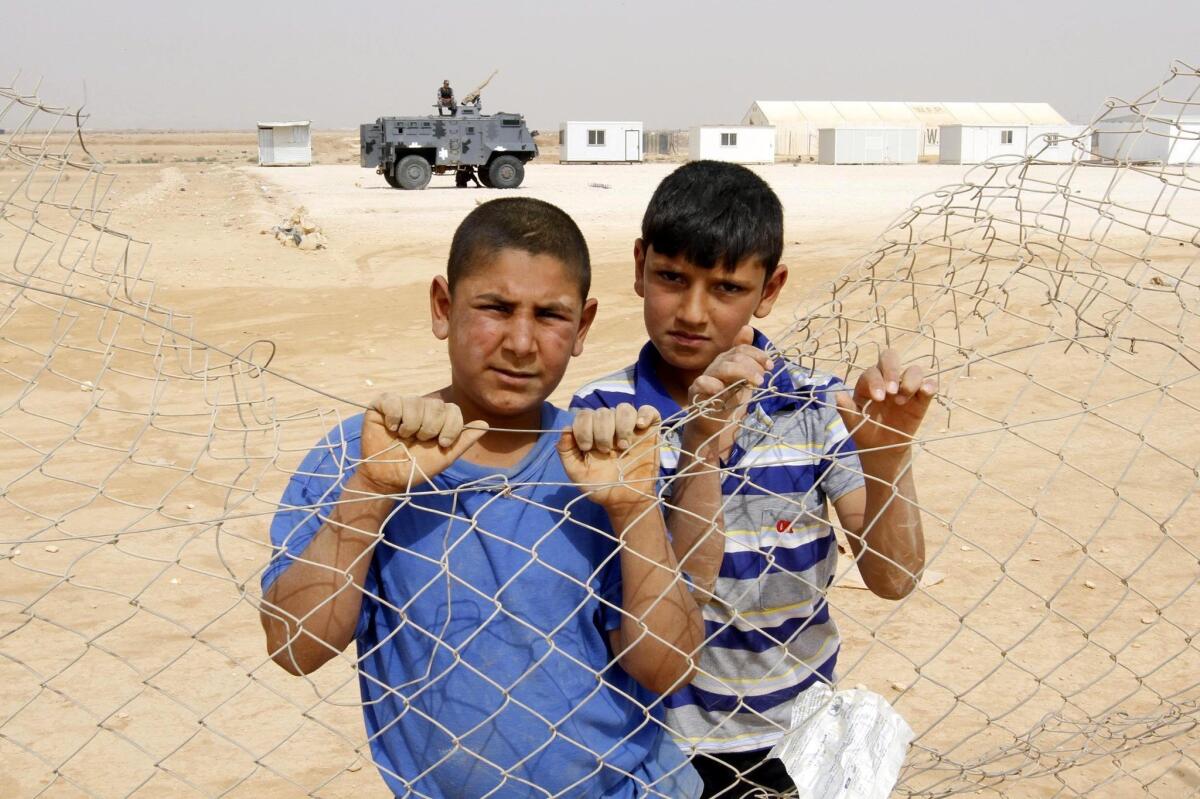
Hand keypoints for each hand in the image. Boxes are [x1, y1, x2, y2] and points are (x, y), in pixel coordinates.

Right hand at [357, 394, 487, 492]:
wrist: (388, 479)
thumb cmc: (416, 468)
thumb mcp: (445, 457)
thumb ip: (463, 441)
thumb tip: (485, 425)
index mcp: (438, 418)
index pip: (452, 409)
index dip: (450, 427)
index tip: (441, 444)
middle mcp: (422, 407)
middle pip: (436, 405)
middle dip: (430, 429)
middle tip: (418, 442)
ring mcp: (402, 404)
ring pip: (416, 403)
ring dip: (411, 426)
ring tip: (403, 438)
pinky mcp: (381, 405)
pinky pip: (393, 401)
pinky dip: (394, 418)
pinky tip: (391, 429)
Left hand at [558, 404, 661, 511]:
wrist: (625, 500)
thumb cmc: (600, 486)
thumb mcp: (577, 472)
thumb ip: (566, 452)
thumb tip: (565, 429)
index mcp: (591, 432)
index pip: (584, 415)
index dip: (583, 428)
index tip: (586, 447)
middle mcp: (609, 425)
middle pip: (603, 412)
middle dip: (602, 432)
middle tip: (606, 452)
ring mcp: (630, 426)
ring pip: (624, 408)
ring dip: (621, 426)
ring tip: (623, 446)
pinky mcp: (649, 430)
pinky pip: (648, 410)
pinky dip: (644, 414)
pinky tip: (640, 427)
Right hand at [685, 326, 771, 457]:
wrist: (713, 429)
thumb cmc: (728, 403)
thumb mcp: (743, 379)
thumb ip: (748, 359)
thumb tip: (747, 329)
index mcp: (727, 362)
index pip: (741, 348)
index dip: (757, 353)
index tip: (770, 366)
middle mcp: (716, 367)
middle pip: (734, 356)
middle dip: (752, 364)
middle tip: (763, 378)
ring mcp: (706, 379)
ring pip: (722, 367)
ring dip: (742, 372)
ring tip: (757, 383)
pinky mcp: (696, 394)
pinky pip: (700, 383)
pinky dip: (710, 384)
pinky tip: (720, 389)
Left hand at [834, 350, 935, 469]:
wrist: (883, 448)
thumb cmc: (866, 431)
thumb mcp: (854, 423)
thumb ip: (847, 410)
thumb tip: (838, 396)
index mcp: (868, 382)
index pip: (872, 372)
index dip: (876, 381)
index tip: (878, 398)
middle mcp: (887, 380)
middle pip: (891, 358)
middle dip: (892, 370)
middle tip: (892, 390)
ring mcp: (906, 387)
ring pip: (913, 370)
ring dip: (910, 381)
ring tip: (902, 400)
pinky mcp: (921, 398)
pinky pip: (929, 385)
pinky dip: (929, 385)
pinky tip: (926, 392)